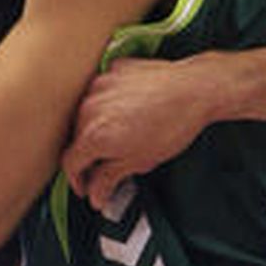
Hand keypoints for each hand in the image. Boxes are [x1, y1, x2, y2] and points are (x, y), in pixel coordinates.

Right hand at [61, 57, 210, 209]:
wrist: (195, 89)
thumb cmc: (172, 126)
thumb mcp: (140, 161)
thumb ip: (110, 179)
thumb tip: (96, 196)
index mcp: (93, 135)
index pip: (70, 163)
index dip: (77, 180)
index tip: (86, 187)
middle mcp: (89, 108)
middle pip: (78, 138)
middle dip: (90, 155)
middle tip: (105, 166)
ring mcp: (100, 85)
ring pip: (87, 113)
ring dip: (98, 127)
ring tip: (120, 136)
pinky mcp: (114, 69)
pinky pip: (102, 90)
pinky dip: (110, 103)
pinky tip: (128, 110)